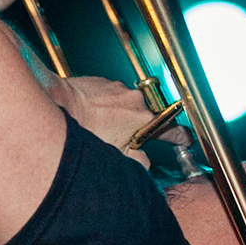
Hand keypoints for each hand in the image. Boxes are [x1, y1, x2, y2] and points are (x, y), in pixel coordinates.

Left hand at [50, 75, 186, 165]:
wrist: (60, 103)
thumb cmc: (84, 130)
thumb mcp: (115, 155)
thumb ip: (137, 161)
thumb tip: (146, 163)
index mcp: (144, 119)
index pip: (171, 129)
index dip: (180, 136)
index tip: (185, 139)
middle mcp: (136, 100)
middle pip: (146, 117)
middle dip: (137, 128)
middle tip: (121, 138)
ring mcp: (120, 89)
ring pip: (126, 106)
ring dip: (118, 116)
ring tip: (99, 126)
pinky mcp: (105, 81)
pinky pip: (111, 96)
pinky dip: (105, 105)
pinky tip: (91, 114)